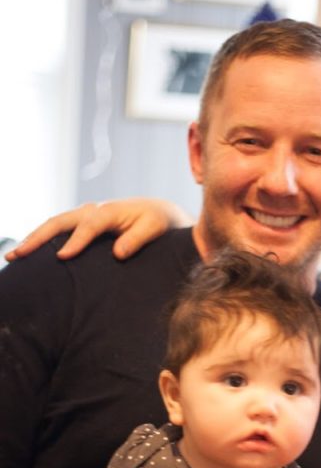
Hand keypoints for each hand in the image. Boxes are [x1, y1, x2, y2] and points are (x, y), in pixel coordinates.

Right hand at [6, 199, 192, 261]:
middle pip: (59, 222)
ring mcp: (84, 216)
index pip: (89, 225)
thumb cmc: (158, 222)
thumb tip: (118, 253)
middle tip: (18, 254)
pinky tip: (28, 255)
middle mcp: (92, 210)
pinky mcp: (81, 224)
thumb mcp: (154, 228)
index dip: (76, 241)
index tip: (62, 257)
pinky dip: (42, 241)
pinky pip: (58, 231)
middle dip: (37, 237)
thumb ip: (137, 239)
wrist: (159, 213)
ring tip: (13, 255)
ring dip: (32, 238)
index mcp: (109, 211)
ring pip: (53, 225)